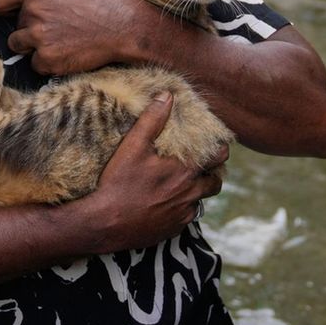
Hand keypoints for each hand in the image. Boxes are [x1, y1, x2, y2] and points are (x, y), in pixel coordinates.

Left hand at [0, 0, 135, 75]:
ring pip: (19, 46)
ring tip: (60, 40)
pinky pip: (35, 64)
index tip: (12, 14)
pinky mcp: (47, 59)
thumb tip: (18, 7)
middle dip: (30, 30)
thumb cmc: (96, 4)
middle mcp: (33, 11)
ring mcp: (39, 36)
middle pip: (13, 28)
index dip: (5, 10)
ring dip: (34, 47)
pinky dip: (48, 62)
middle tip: (57, 28)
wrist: (121, 26)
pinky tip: (67, 52)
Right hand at [72, 93, 226, 254]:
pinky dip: (182, 208)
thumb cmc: (119, 182)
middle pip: (215, 182)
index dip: (220, 150)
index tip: (215, 146)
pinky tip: (166, 202)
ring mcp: (183, 213)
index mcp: (185, 170)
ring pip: (201, 200)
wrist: (105, 223)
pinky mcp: (173, 229)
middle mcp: (190, 193)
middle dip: (211, 173)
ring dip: (196, 192)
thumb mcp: (133, 146)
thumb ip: (152, 119)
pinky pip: (186, 216)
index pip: (219, 157)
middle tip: (201, 166)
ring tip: (182, 184)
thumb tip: (168, 95)